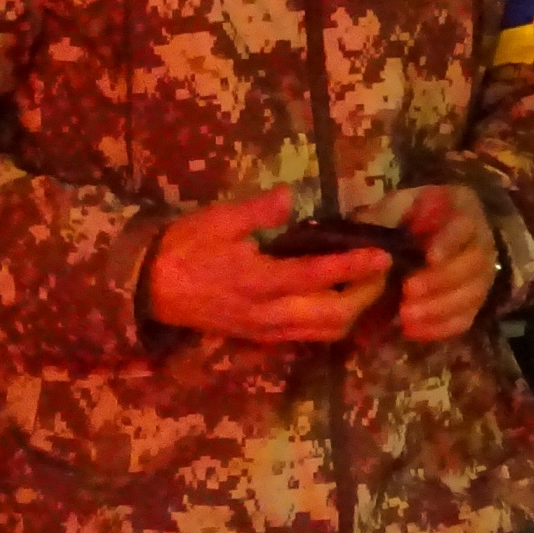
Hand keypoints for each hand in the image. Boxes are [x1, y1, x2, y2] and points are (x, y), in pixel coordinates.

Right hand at [146, 187, 393, 343]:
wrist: (151, 288)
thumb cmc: (186, 247)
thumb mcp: (218, 219)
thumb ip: (258, 211)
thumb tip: (291, 196)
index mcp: (258, 281)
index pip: (318, 276)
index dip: (354, 267)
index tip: (382, 255)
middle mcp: (268, 314)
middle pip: (333, 317)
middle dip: (364, 296)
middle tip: (380, 270)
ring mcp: (266, 330)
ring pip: (324, 332)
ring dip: (353, 312)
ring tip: (366, 285)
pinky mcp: (262, 337)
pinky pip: (308, 336)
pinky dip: (332, 322)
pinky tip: (340, 300)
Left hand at [387, 186, 498, 342]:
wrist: (418, 237)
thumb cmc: (407, 216)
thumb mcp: (395, 206)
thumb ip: (384, 216)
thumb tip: (368, 233)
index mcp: (464, 210)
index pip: (465, 224)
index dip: (449, 242)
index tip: (429, 257)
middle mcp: (481, 242)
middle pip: (474, 264)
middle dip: (441, 281)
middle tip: (408, 291)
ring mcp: (481, 274)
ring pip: (472, 295)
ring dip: (439, 309)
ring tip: (405, 317)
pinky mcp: (473, 302)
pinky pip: (465, 319)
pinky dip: (440, 328)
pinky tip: (413, 331)